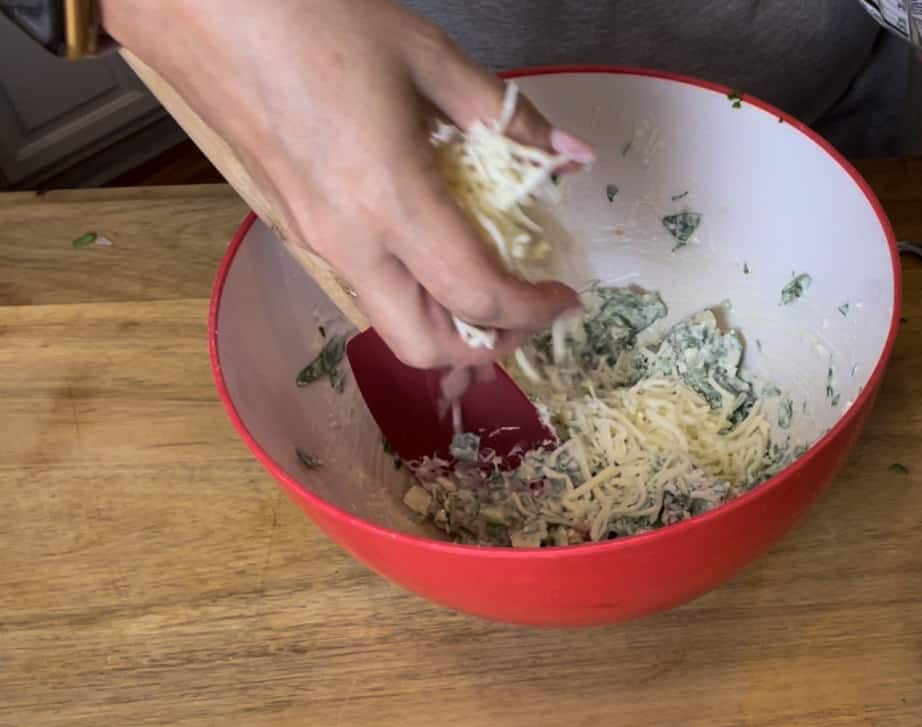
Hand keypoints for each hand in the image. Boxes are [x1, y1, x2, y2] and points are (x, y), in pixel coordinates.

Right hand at [100, 0, 594, 367]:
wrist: (197, 2)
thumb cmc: (312, 15)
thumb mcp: (426, 55)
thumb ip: (506, 116)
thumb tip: (572, 156)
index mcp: (387, 200)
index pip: (475, 294)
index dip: (531, 310)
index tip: (566, 297)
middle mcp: (347, 241)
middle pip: (424, 346)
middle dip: (487, 344)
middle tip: (527, 309)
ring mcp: (311, 239)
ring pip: (389, 321)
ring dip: (448, 322)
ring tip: (488, 279)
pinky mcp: (291, 224)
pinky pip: (362, 283)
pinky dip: (411, 289)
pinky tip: (433, 241)